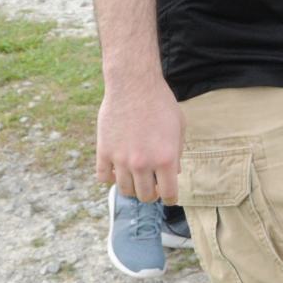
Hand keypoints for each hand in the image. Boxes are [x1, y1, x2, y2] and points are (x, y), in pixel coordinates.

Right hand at [96, 74, 183, 202]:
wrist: (134, 85)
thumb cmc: (161, 103)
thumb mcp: (179, 128)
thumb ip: (176, 154)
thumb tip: (173, 174)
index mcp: (165, 159)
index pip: (168, 194)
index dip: (170, 197)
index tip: (168, 195)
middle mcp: (142, 164)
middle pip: (145, 196)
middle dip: (151, 193)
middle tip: (153, 185)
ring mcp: (120, 160)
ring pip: (124, 190)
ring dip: (132, 186)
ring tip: (136, 177)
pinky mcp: (103, 152)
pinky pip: (103, 178)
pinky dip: (110, 177)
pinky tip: (117, 168)